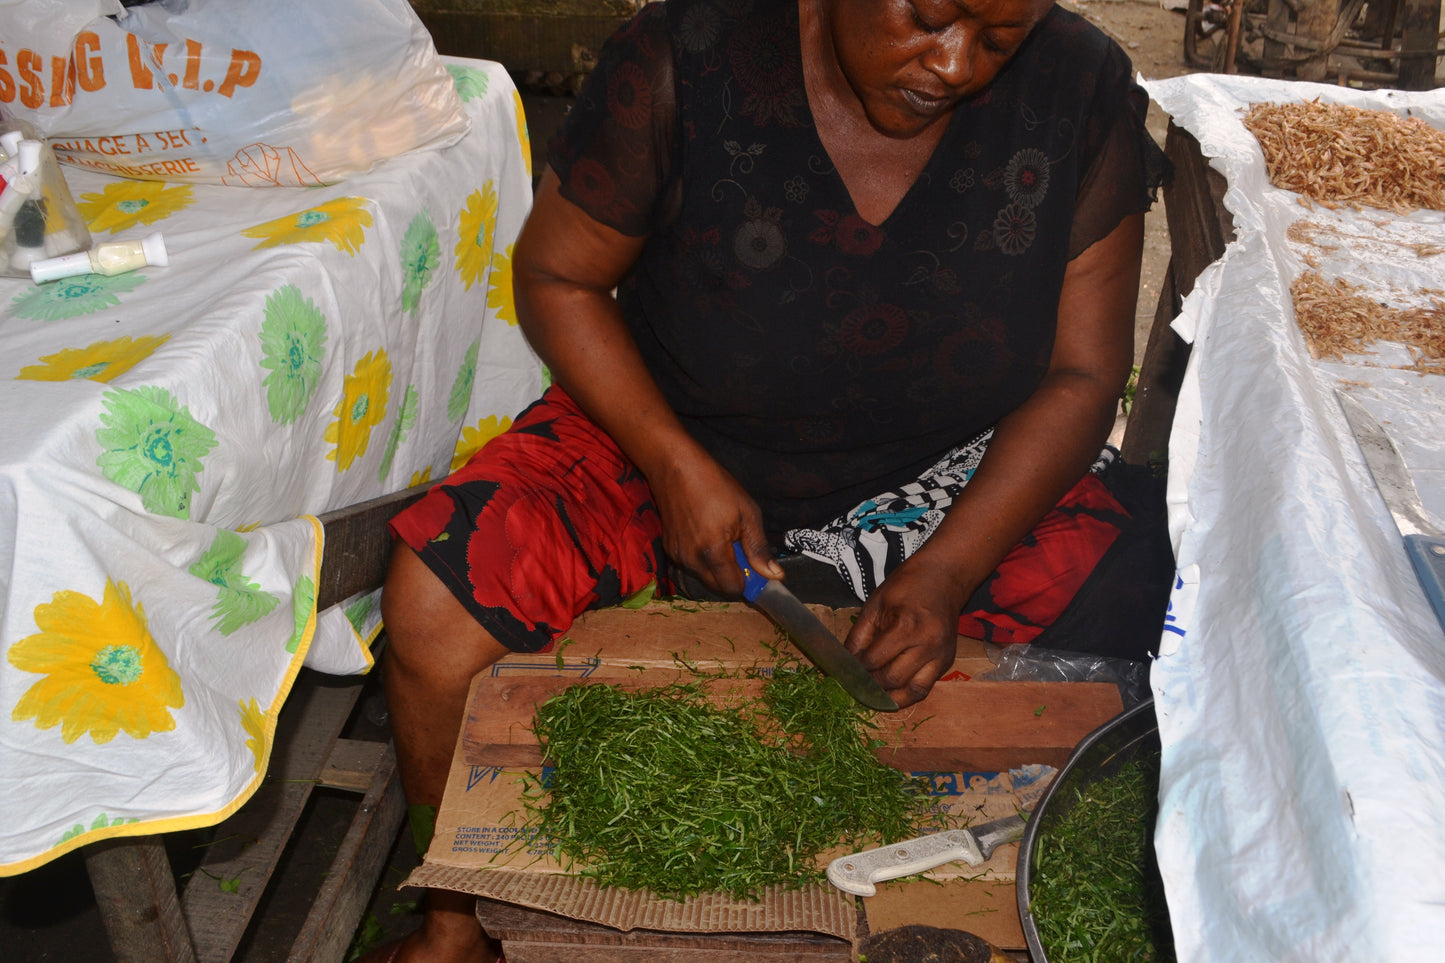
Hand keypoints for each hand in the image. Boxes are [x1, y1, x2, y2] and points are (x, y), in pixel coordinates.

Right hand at [645, 446, 782, 596]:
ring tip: (721, 536)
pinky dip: (702, 558)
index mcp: (713, 552)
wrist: (675, 467)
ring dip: (716, 567)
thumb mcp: (747, 513)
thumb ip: (758, 548)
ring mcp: (678, 555)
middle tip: (739, 548)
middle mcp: (692, 560)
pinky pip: (691, 565)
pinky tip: (704, 533)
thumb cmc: (714, 484)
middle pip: (718, 587)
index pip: (733, 588)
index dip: (747, 581)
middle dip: (731, 575)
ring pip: (704, 576)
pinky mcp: (669, 549)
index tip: (753, 565)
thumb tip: (773, 575)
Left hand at [845, 556, 969, 708]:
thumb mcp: (875, 604)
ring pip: (912, 690)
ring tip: (871, 696)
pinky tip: (891, 694)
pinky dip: (907, 694)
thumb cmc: (906, 586)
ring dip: (889, 697)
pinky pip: (926, 687)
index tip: (844, 673)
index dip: (856, 670)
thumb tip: (845, 663)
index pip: (874, 660)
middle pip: (892, 679)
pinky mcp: (947, 661)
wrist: (944, 577)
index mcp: (906, 626)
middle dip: (870, 686)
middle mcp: (928, 644)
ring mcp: (941, 655)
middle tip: (854, 686)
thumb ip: (858, 636)